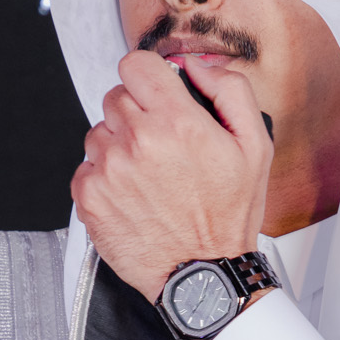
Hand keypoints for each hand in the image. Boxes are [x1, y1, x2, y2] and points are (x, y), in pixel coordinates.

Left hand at [71, 51, 273, 304]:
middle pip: (116, 97)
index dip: (147, 78)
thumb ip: (230, 91)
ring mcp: (109, 170)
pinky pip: (85, 168)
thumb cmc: (229, 216)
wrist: (204, 275)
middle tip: (161, 148)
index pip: (135, 65)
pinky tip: (132, 196)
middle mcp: (138, 142)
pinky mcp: (90, 197)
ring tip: (148, 177)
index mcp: (176, 122)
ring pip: (98, 133)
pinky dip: (103, 178)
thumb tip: (196, 66)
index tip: (155, 94)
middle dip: (136, 115)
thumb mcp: (255, 146)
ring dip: (118, 147)